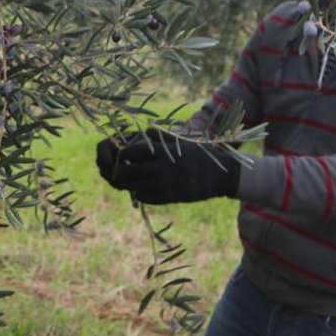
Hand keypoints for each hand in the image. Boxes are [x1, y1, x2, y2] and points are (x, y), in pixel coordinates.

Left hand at [95, 130, 240, 204]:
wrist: (218, 174)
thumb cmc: (195, 153)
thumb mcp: (176, 140)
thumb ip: (154, 137)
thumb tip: (131, 138)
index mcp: (161, 151)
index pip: (128, 152)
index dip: (120, 155)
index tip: (121, 156)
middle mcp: (160, 168)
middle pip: (126, 172)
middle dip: (118, 172)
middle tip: (119, 171)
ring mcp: (164, 184)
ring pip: (132, 187)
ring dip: (127, 184)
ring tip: (129, 180)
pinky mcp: (169, 198)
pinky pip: (144, 198)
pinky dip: (139, 194)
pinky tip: (142, 189)